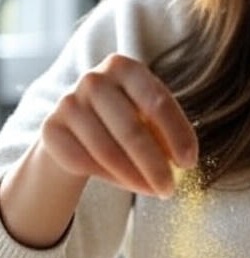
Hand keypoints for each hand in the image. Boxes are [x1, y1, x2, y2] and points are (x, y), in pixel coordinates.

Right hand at [40, 53, 197, 197]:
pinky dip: (111, 178)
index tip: (189, 163)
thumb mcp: (150, 115)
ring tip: (154, 191)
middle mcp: (94, 80)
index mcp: (125, 67)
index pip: (158, 103)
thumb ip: (166, 131)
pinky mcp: (51, 129)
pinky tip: (128, 183)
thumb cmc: (127, 116)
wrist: (78, 123)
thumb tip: (183, 162)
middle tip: (170, 190)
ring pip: (107, 152)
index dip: (177, 135)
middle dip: (155, 166)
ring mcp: (68, 102)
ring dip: (135, 178)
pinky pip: (85, 163)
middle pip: (132, 131)